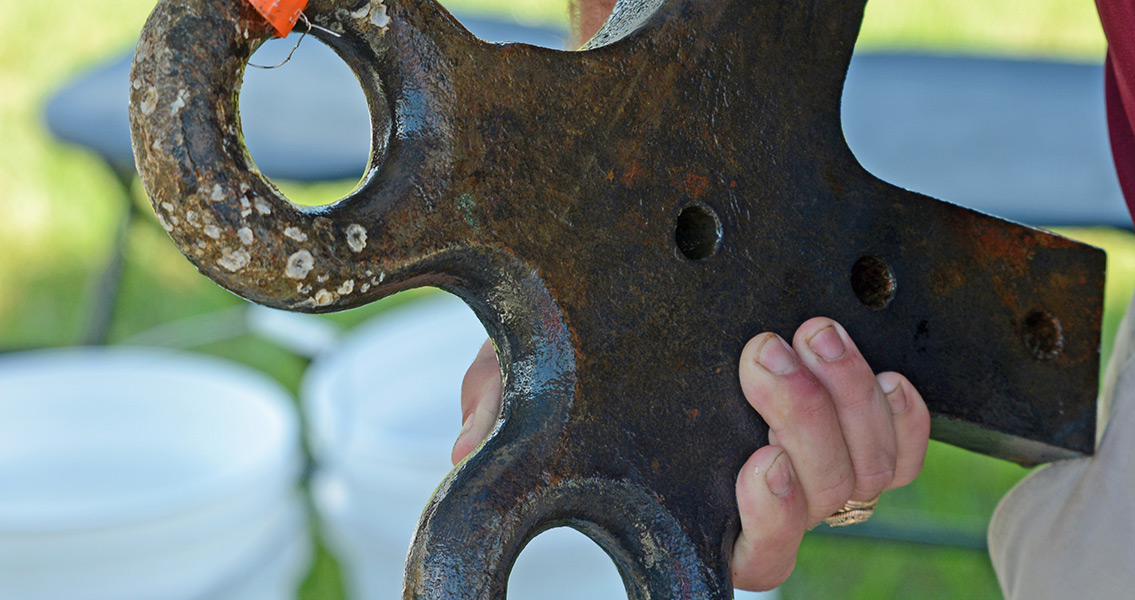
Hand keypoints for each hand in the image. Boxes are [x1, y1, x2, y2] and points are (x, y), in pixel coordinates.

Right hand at [453, 318, 929, 590]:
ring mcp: (822, 452)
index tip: (757, 468)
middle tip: (765, 355)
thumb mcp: (541, 358)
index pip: (747, 554)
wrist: (661, 282)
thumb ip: (502, 396)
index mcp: (699, 496)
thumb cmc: (597, 332)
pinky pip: (909, 444)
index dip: (766, 524)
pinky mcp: (864, 416)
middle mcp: (769, 486)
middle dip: (805, 427)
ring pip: (869, 469)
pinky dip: (906, 415)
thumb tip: (471, 446)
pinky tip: (885, 372)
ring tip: (810, 334)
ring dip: (849, 403)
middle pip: (820, 502)